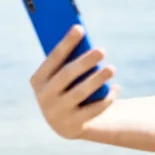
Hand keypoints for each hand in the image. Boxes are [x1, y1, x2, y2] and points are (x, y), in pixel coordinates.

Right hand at [29, 25, 118, 139]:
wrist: (66, 124)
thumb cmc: (66, 89)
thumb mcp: (62, 77)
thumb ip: (69, 61)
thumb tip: (84, 39)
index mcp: (38, 80)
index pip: (53, 58)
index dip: (66, 42)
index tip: (80, 28)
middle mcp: (44, 97)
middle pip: (67, 75)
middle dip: (85, 61)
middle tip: (102, 50)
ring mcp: (57, 113)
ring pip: (80, 92)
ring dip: (98, 79)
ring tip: (112, 68)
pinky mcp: (73, 126)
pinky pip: (93, 110)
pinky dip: (106, 98)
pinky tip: (115, 88)